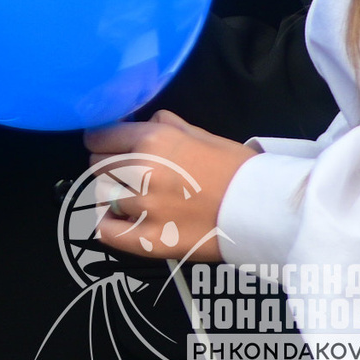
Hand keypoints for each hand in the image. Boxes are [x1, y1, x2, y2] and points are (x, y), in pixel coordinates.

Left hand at [84, 111, 257, 262]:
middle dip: (110, 164)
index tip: (108, 143)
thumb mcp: (207, 136)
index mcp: (156, 141)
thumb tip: (146, 120)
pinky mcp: (146, 239)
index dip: (103, 138)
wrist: (262, 209)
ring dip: (116, 193)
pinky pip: (106, 230)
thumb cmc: (239, 169)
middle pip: (98, 165)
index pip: (101, 136)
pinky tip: (123, 218)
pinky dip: (110, 222)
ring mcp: (142, 208)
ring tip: (138, 195)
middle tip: (131, 169)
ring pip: (104, 195)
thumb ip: (170, 126)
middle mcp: (142, 172)